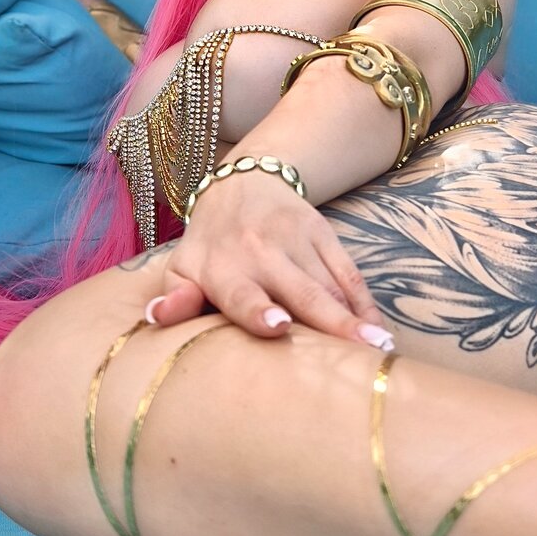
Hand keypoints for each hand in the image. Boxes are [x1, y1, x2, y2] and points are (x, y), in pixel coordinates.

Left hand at [147, 168, 394, 350]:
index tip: (277, 327)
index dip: (258, 311)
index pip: (241, 293)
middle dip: (330, 322)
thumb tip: (158, 316)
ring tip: (379, 350)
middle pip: (301, 293)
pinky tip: (379, 329)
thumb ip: (175, 297)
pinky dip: (365, 301)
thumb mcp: (182, 268)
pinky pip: (348, 272)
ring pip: (331, 285)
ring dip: (356, 317)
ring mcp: (297, 241)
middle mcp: (262, 253)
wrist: (242, 184)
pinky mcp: (324, 234)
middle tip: (360, 351)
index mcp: (223, 268)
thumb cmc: (210, 246)